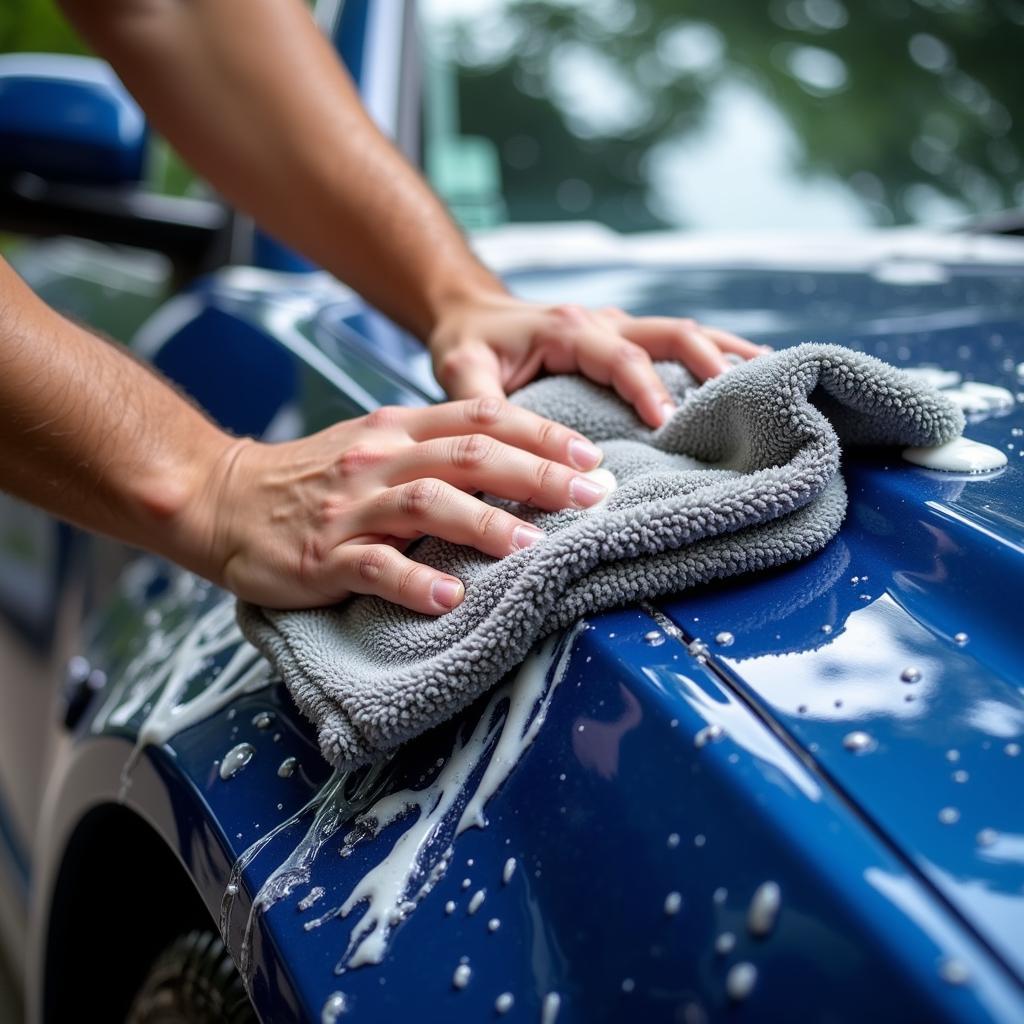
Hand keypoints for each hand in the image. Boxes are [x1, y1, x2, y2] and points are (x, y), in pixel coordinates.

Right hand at [190, 398, 606, 612]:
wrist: (224, 499)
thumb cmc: (315, 478)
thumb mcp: (377, 446)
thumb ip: (436, 449)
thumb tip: (519, 465)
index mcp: (398, 427)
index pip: (482, 417)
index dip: (542, 433)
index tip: (592, 457)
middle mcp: (379, 458)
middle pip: (467, 456)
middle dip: (536, 474)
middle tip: (591, 497)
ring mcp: (350, 507)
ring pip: (427, 505)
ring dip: (486, 525)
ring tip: (534, 546)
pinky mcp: (323, 555)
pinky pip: (374, 567)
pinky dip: (415, 582)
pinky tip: (451, 598)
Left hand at [429, 292, 766, 427]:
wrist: (468, 313)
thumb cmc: (466, 344)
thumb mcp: (460, 371)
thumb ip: (482, 406)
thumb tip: (508, 455)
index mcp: (566, 329)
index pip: (619, 356)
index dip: (647, 388)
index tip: (667, 424)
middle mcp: (600, 321)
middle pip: (668, 331)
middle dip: (707, 360)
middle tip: (741, 393)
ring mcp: (616, 327)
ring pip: (681, 331)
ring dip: (723, 351)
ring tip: (768, 374)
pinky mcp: (622, 339)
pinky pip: (672, 344)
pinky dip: (710, 355)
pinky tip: (742, 372)